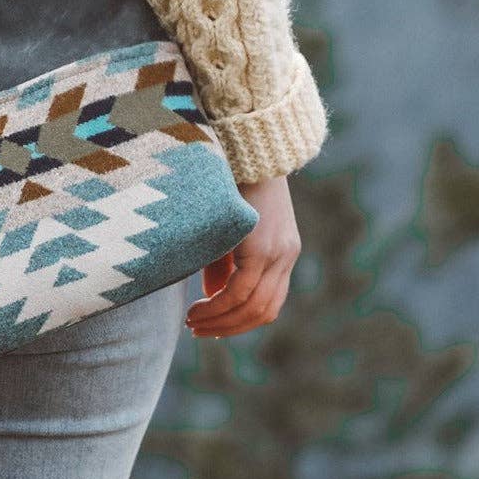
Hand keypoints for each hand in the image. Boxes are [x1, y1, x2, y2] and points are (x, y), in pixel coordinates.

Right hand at [186, 175, 301, 338]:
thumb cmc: (232, 181)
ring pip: (252, 307)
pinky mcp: (262, 249)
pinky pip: (240, 292)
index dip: (242, 322)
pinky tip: (197, 307)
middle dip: (230, 328)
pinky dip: (218, 306)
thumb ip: (225, 262)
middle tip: (199, 330)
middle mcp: (285, 256)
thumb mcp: (230, 228)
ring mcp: (277, 253)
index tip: (214, 326)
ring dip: (220, 321)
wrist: (245, 148)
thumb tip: (214, 295)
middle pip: (264, 312)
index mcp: (283, 251)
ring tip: (193, 322)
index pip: (270, 303)